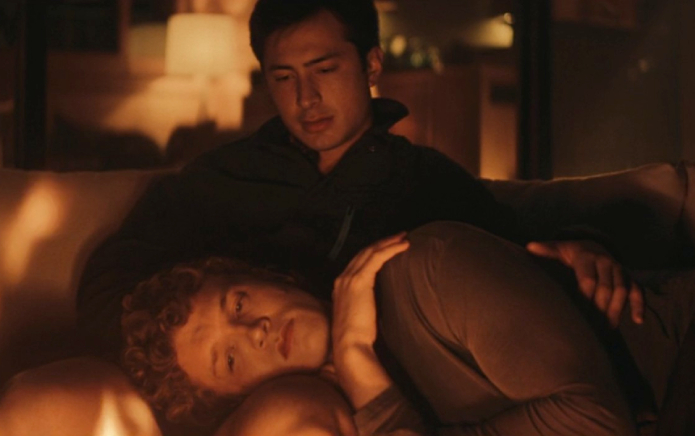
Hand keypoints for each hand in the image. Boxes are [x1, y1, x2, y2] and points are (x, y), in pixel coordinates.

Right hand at [331, 232, 409, 408]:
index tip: (389, 247)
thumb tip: (380, 301)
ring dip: (388, 242)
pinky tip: (404, 246)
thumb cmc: (357, 338)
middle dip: (382, 242)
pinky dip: (391, 249)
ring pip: (371, 251)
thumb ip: (364, 303)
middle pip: (364, 252)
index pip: (358, 261)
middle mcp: (342, 278)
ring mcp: (349, 278)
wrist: (349, 346)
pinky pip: (377, 257)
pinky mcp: (360, 281)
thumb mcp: (358, 315)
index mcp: (340, 286)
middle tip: (400, 236)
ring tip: (404, 238)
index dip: (374, 252)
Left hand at [526, 239, 642, 327]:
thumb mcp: (557, 249)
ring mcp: (619, 269)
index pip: (587, 281)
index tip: (577, 317)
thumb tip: (530, 247)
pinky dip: (639, 304)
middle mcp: (605, 261)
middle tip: (592, 330)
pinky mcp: (629, 276)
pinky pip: (637, 290)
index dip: (583, 299)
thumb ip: (546, 251)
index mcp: (586, 256)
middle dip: (600, 310)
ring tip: (607, 330)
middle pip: (606, 288)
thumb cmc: (568, 252)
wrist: (590, 244)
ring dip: (616, 311)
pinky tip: (638, 320)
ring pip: (622, 290)